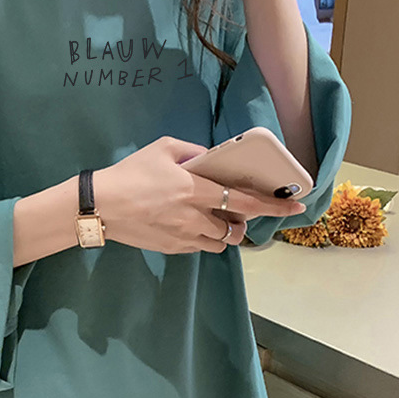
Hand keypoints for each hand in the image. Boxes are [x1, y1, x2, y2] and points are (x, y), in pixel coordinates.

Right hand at [93, 135, 305, 254]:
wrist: (101, 206)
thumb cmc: (131, 173)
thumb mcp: (164, 149)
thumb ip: (195, 153)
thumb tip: (212, 158)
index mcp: (196, 190)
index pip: (245, 200)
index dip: (273, 205)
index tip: (297, 206)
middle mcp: (195, 217)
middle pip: (236, 228)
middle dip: (244, 223)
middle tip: (239, 213)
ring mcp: (184, 236)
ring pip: (221, 242)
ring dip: (225, 233)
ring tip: (214, 221)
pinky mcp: (173, 248)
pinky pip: (200, 248)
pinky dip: (204, 239)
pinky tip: (191, 227)